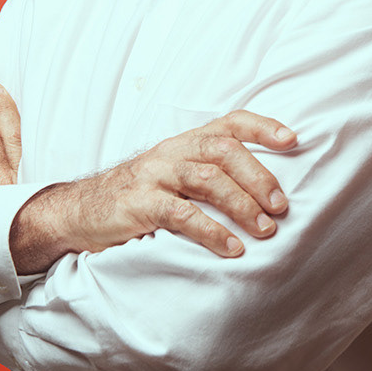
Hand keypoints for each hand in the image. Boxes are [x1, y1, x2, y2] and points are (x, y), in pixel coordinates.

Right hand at [10, 110, 296, 271]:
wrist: (79, 211)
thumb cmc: (139, 197)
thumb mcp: (173, 176)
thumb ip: (209, 175)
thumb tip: (265, 193)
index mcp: (184, 142)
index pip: (229, 122)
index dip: (262, 127)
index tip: (292, 140)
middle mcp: (171, 152)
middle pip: (223, 150)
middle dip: (258, 176)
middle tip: (281, 206)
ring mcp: (153, 175)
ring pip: (206, 179)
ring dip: (242, 204)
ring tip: (265, 230)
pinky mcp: (138, 204)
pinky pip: (181, 214)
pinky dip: (211, 231)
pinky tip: (232, 248)